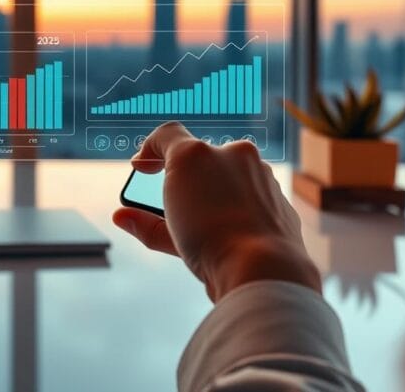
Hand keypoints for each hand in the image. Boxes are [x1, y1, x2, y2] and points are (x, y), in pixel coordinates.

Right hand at [113, 122, 319, 300]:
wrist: (263, 268)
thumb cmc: (211, 240)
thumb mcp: (165, 229)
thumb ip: (145, 220)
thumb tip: (124, 219)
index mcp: (198, 153)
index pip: (167, 135)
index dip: (149, 149)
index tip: (142, 167)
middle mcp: (234, 155)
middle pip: (201, 159)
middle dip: (186, 178)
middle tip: (174, 204)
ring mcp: (262, 176)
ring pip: (230, 178)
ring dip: (215, 196)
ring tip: (203, 227)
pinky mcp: (280, 201)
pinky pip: (253, 199)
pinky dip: (239, 212)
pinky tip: (232, 235)